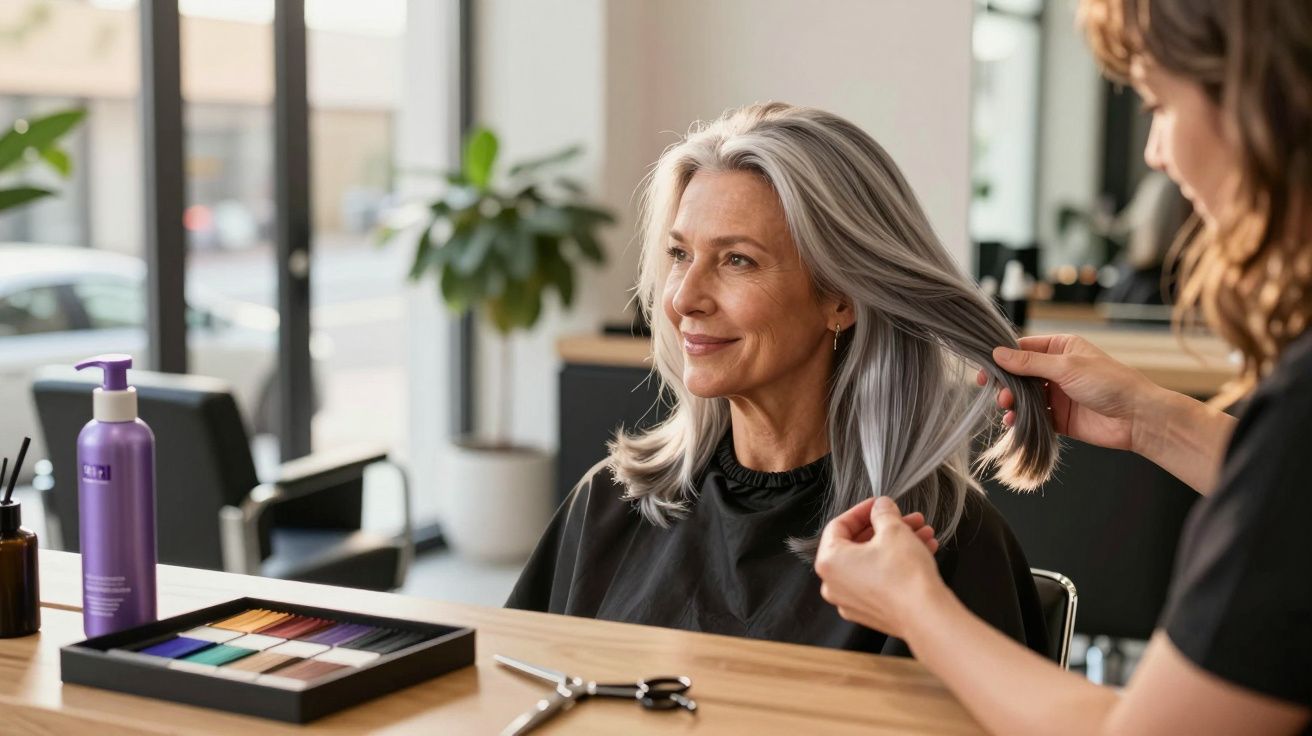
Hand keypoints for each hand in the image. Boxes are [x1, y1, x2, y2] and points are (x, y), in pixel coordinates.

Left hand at [814, 496, 945, 637]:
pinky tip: (922, 551)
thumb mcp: (894, 530)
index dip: (863, 511)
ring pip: (872, 562)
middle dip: (887, 528)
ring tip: (922, 533)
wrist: (926, 616)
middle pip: (858, 544)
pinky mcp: (871, 612)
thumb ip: (883, 513)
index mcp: (829, 562)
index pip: (839, 526)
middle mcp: (834, 584)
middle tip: (907, 519)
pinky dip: (897, 564)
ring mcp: (851, 601)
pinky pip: (879, 580)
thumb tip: (881, 507)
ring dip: (898, 544)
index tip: (880, 504)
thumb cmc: (905, 575)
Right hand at [976, 334, 1159, 452]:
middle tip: (994, 392)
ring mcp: (1057, 394)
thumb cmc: (1110, 383)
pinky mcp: (1058, 417)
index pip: (1023, 348)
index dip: (1002, 358)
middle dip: (1005, 383)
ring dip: (1011, 402)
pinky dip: (1020, 419)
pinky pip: (1032, 416)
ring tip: (1006, 407)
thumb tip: (997, 354)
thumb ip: (1030, 363)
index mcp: (1061, 348)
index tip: (984, 368)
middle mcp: (1057, 369)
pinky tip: (1013, 422)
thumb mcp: (1066, 367)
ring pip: (1024, 396)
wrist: (1137, 418)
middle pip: (1020, 374)